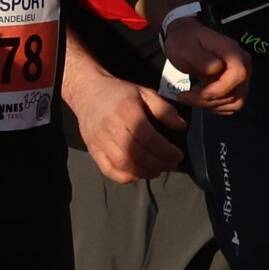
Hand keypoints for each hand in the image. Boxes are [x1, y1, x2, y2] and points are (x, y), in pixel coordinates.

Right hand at [59, 45, 182, 184]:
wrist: (87, 92)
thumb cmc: (119, 93)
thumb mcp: (144, 93)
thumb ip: (164, 109)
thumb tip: (181, 127)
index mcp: (125, 112)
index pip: (148, 138)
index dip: (166, 151)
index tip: (178, 155)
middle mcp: (111, 128)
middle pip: (137, 154)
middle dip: (159, 164)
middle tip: (171, 164)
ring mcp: (100, 141)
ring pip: (124, 164)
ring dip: (145, 172)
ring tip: (158, 169)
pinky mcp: (93, 150)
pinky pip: (109, 170)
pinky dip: (126, 177)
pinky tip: (138, 172)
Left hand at [163, 18, 249, 113]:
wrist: (185, 37)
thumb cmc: (183, 40)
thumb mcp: (184, 47)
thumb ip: (199, 57)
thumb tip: (216, 68)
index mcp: (234, 53)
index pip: (238, 75)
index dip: (219, 89)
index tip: (196, 91)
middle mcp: (244, 66)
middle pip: (235, 93)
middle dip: (208, 100)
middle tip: (184, 97)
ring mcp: (242, 78)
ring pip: (235, 102)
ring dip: (211, 105)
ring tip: (190, 97)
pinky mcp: (237, 87)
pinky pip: (232, 105)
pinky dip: (216, 106)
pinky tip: (200, 98)